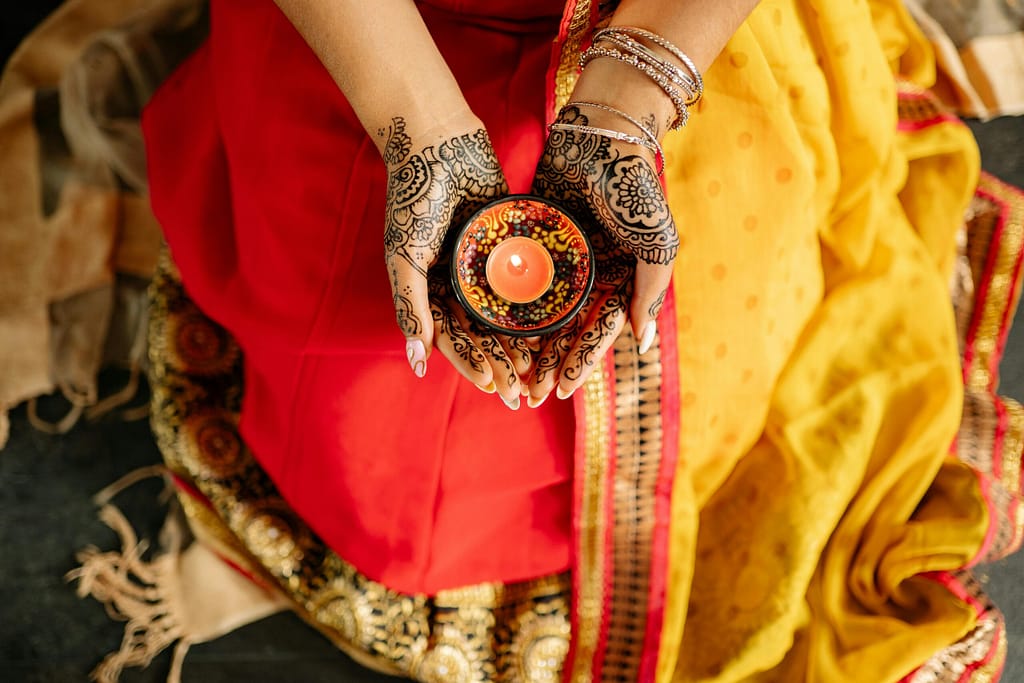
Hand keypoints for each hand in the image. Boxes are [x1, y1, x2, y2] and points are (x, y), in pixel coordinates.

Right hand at [380, 116, 527, 406]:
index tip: (494, 386)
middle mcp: (455, 281)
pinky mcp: (505, 241)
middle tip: (520, 393)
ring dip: (517, 341)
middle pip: (480, 333)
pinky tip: (553, 321)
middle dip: (498, 363)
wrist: (437, 140)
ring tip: (537, 367)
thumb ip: (410, 307)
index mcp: (429, 289)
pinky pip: (522, 277)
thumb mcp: (405, 257)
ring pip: (503, 313)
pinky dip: (534, 301)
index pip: (452, 338)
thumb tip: (417, 363)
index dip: (471, 364)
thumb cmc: (414, 198)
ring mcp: (481, 263)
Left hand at [527, 104, 677, 403]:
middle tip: (528, 393)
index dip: (580, 363)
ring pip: (539, 310)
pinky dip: (506, 301)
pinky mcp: (535, 237)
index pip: (597, 334)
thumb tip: (641, 342)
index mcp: (620, 280)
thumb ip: (650, 290)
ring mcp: (560, 258)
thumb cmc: (636, 187)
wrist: (603, 132)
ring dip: (526, 342)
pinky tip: (488, 325)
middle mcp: (589, 275)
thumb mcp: (655, 241)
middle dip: (548, 363)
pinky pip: (518, 275)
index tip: (561, 390)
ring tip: (509, 369)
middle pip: (565, 330)